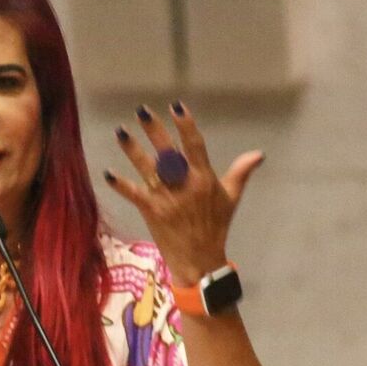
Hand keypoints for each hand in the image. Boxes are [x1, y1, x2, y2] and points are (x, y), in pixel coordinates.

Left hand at [103, 102, 263, 286]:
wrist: (199, 259)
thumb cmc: (215, 226)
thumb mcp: (231, 198)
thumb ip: (240, 172)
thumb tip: (258, 154)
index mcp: (204, 179)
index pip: (195, 146)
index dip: (186, 125)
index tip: (177, 106)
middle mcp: (185, 185)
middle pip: (168, 152)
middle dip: (154, 131)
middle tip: (142, 111)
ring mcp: (167, 198)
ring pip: (147, 169)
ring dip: (132, 150)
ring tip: (120, 132)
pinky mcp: (152, 211)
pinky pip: (134, 194)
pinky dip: (120, 184)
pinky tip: (108, 173)